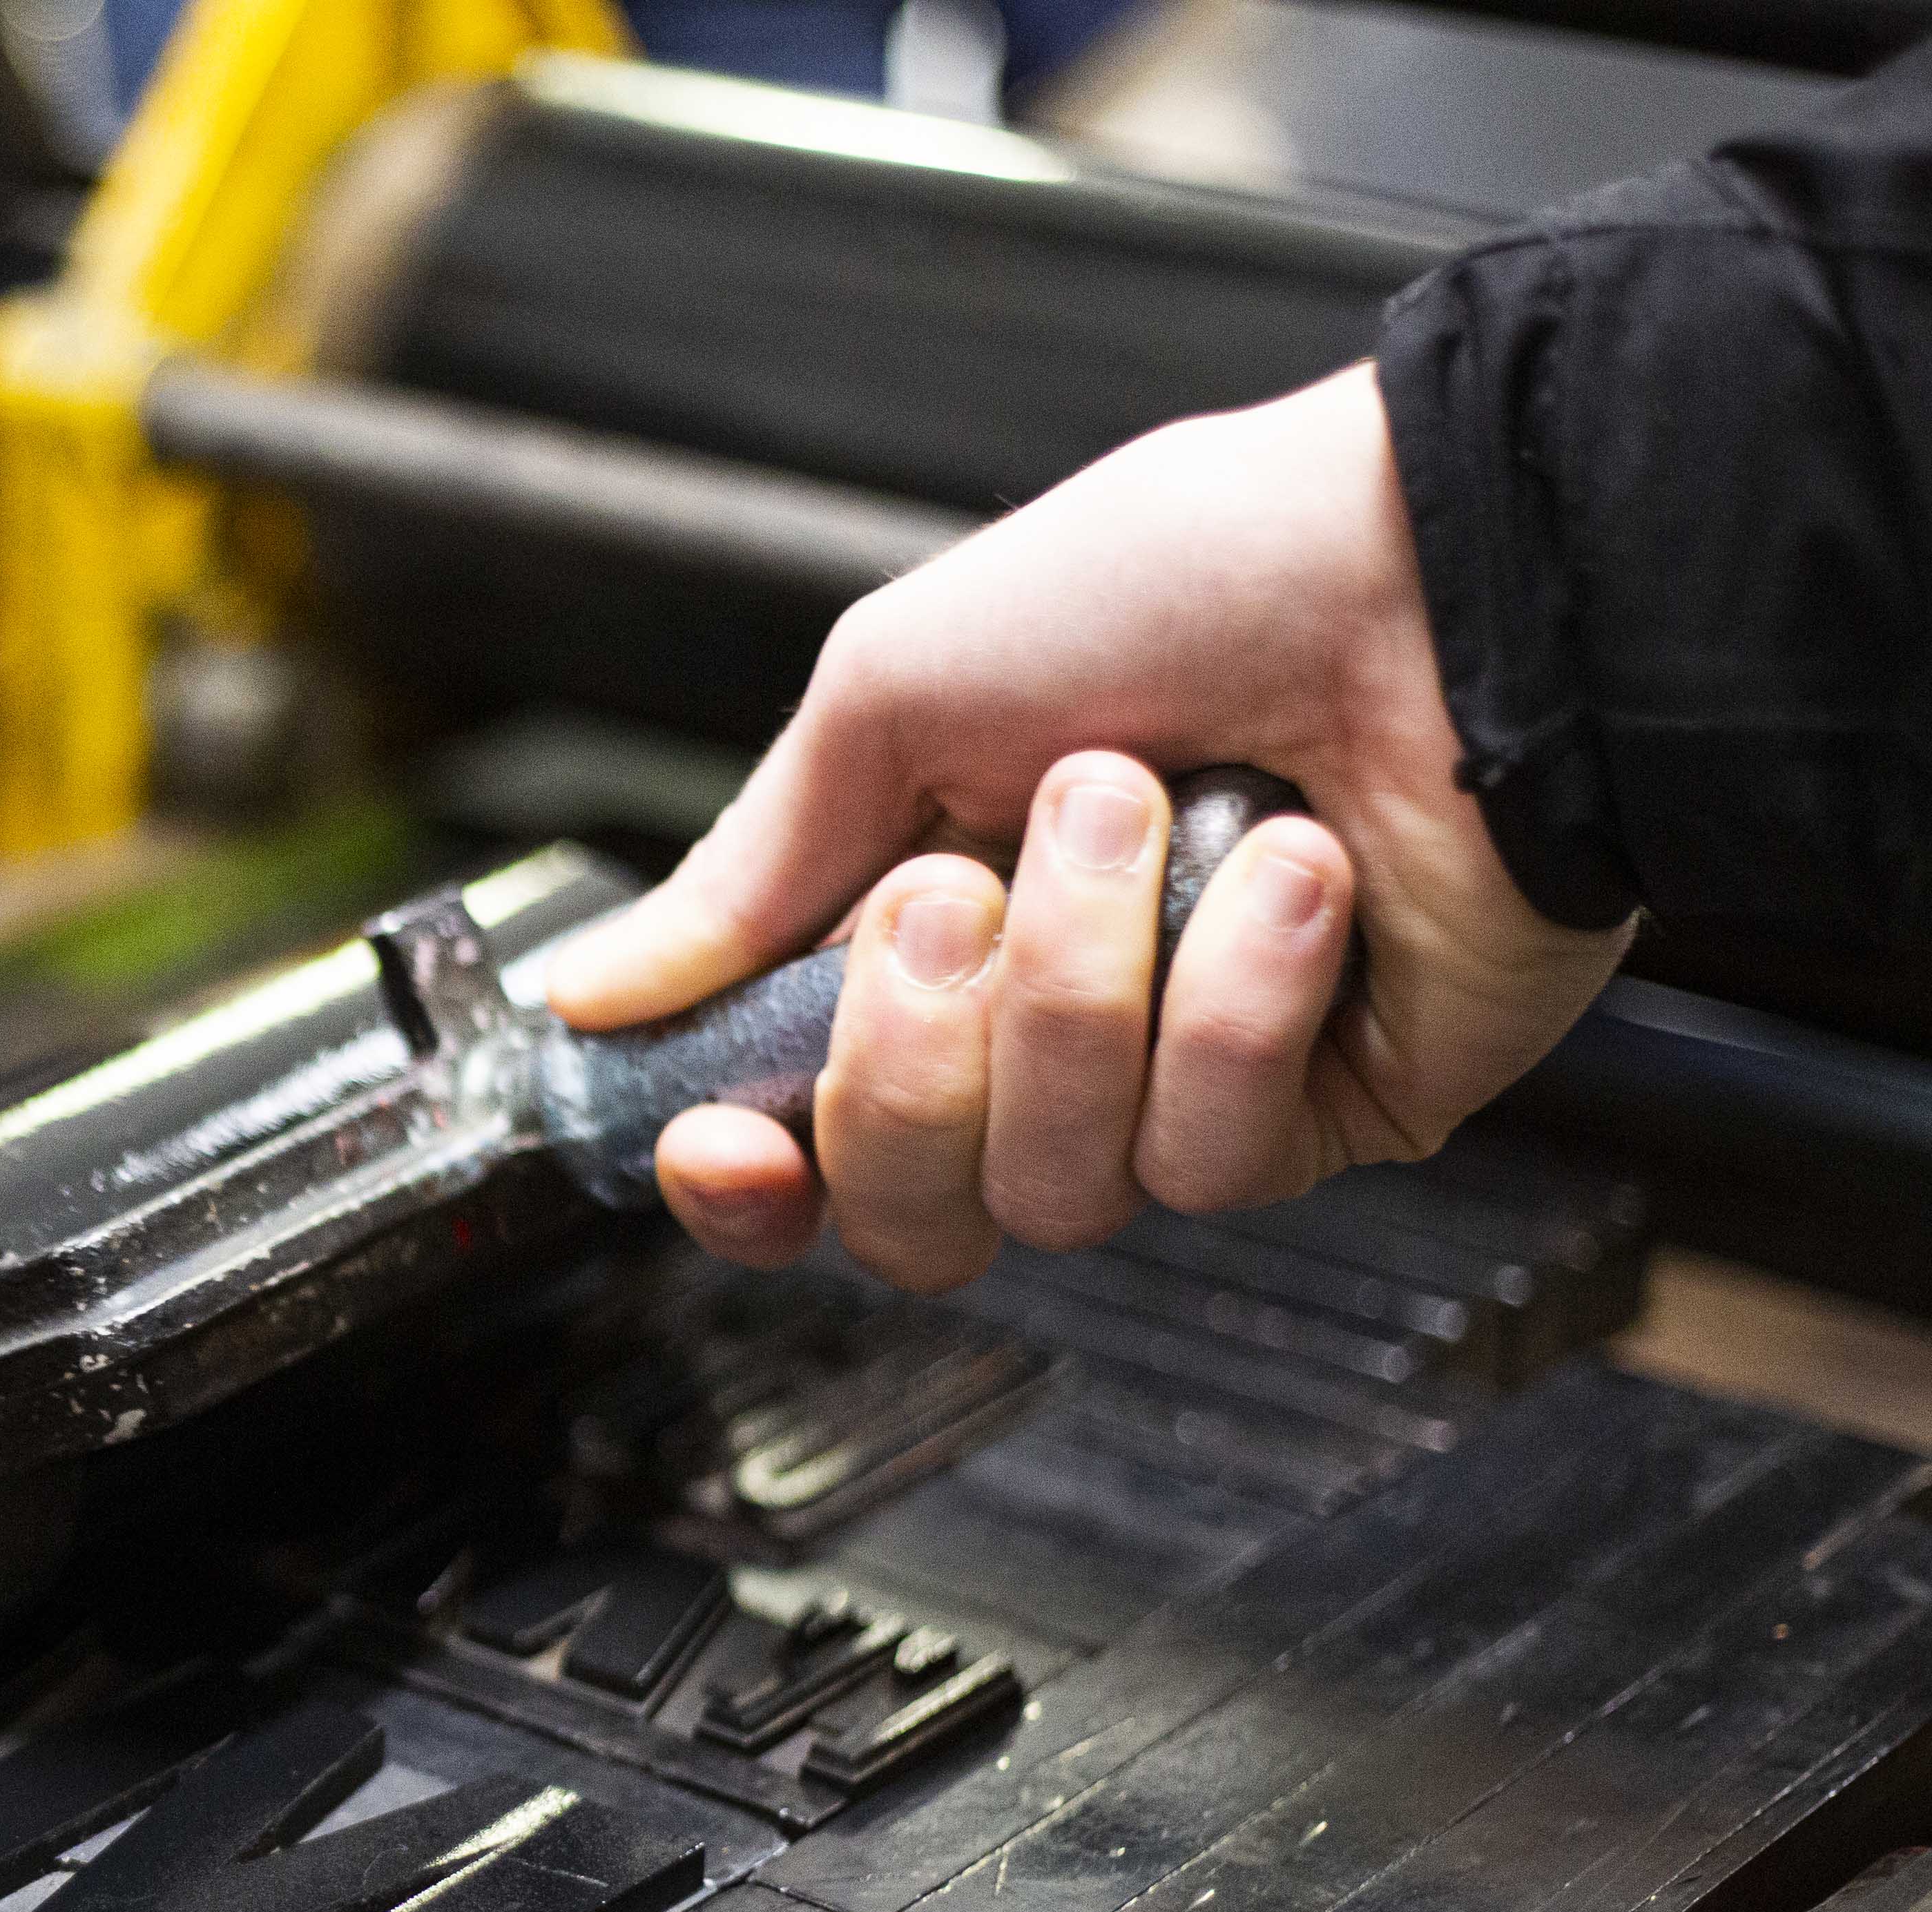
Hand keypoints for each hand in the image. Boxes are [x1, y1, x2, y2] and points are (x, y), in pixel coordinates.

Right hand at [542, 363, 1632, 1290]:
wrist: (1445, 571)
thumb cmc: (1193, 576)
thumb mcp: (898, 688)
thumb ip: (748, 869)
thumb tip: (598, 993)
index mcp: (924, 941)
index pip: (798, 1144)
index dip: (744, 1175)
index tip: (723, 1138)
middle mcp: (1044, 1035)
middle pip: (905, 1208)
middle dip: (914, 1058)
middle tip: (961, 891)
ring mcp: (1182, 1084)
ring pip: (1052, 1188)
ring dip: (1082, 989)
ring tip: (1152, 817)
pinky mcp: (1322, 1113)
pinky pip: (1208, 1152)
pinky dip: (1235, 998)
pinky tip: (1290, 876)